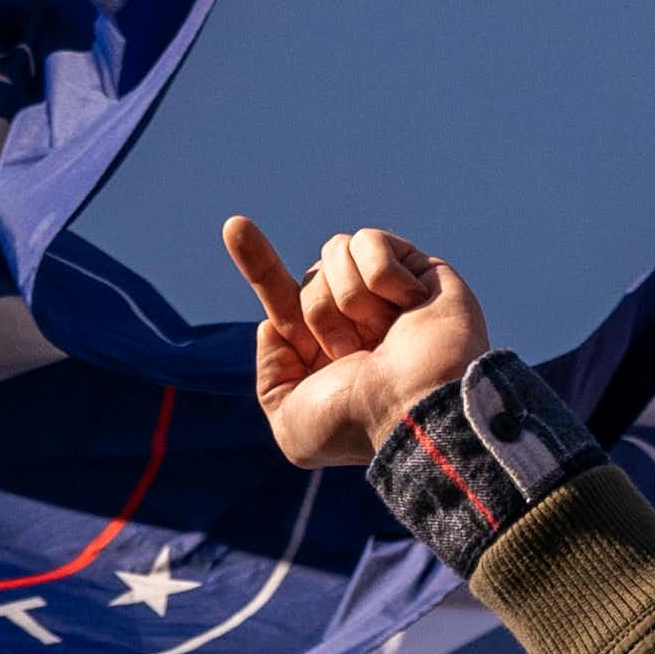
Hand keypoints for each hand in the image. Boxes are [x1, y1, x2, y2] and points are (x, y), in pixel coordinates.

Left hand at [224, 216, 490, 466]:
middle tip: (351, 354)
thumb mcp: (292, 425)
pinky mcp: (421, 270)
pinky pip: (370, 242)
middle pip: (310, 276)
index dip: (259, 263)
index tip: (234, 228)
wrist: (415, 409)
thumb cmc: (357, 425)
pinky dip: (381, 275)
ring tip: (381, 333)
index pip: (283, 298)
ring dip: (349, 296)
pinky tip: (409, 306)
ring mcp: (390, 294)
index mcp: (327, 352)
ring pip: (336, 251)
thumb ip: (271, 378)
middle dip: (319, 312)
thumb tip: (276, 325)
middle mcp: (358, 321)